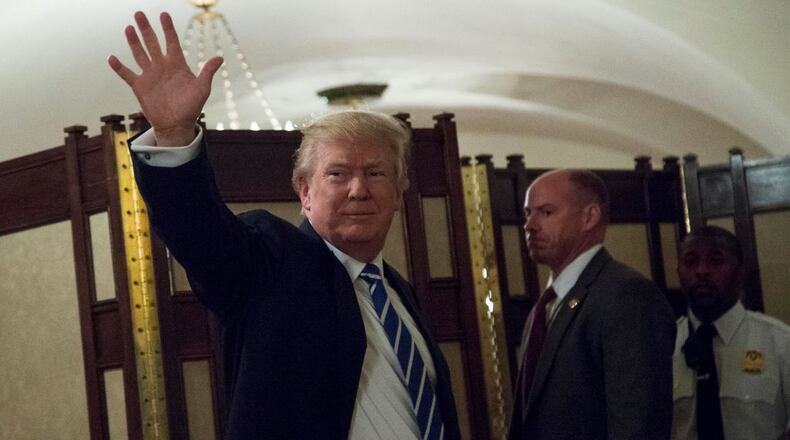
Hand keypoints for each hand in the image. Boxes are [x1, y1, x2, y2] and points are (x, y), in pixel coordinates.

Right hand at [108, 11, 223, 145]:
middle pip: (152, 43)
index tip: (164, 14)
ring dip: (134, 42)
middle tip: (139, 13)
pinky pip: (127, 74)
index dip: (168, 28)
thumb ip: (207, 72)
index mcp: (177, 64)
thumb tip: (220, 58)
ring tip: (129, 28)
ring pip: (139, 54)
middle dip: (146, 29)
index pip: (171, 41)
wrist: (177, 124)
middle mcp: (162, 66)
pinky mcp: (140, 86)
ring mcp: (150, 75)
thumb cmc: (192, 107)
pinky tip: (112, 58)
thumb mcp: (202, 88)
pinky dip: (119, 67)